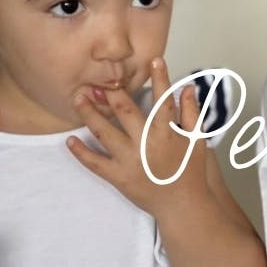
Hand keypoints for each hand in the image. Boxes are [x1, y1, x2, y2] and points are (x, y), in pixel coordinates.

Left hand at [67, 57, 208, 216]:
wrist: (183, 206)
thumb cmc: (190, 172)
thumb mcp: (197, 140)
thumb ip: (192, 113)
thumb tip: (188, 87)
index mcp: (167, 134)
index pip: (163, 100)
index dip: (160, 78)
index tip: (154, 59)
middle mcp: (146, 144)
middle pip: (125, 112)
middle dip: (111, 92)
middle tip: (98, 77)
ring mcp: (130, 161)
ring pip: (105, 133)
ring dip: (90, 114)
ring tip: (78, 98)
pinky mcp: (119, 177)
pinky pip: (96, 163)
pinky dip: (81, 153)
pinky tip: (69, 140)